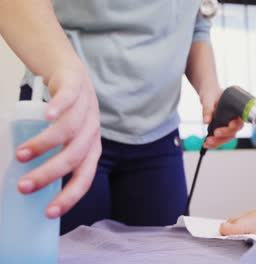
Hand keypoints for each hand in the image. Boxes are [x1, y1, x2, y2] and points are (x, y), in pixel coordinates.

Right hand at [16, 64, 100, 218]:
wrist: (68, 71)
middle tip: (24, 187)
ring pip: (70, 130)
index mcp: (91, 146)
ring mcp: (87, 107)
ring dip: (45, 145)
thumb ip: (52, 157)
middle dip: (50, 174)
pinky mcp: (76, 86)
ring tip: (21, 155)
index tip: (48, 212)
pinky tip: (45, 116)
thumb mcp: (64, 138)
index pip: (85, 176)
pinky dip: (58, 107)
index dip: (70, 195)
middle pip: (75, 156)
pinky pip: (69, 98)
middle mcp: (92, 130)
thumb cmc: (64, 112)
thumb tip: (27, 185)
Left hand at [199, 88, 243, 148]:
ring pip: (227, 137)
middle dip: (225, 134)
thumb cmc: (211, 92)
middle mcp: (234, 119)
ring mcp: (228, 126)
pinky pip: (220, 139)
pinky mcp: (221, 129)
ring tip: (207, 142)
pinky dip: (213, 143)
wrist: (208, 93)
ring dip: (218, 142)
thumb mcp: (208, 98)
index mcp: (236, 110)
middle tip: (216, 133)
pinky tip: (206, 145)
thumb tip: (206, 122)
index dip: (236, 124)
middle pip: (234, 131)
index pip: (240, 119)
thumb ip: (207, 108)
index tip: (230, 124)